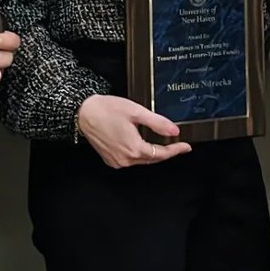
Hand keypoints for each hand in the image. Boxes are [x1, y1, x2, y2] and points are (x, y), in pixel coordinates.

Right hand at [77, 95, 192, 168]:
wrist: (83, 113)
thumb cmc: (107, 109)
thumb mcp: (137, 112)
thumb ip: (157, 122)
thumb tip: (174, 131)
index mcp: (134, 148)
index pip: (161, 154)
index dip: (175, 150)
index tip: (186, 147)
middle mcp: (125, 159)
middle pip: (152, 158)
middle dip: (166, 152)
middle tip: (178, 145)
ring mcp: (116, 161)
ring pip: (141, 160)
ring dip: (152, 153)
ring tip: (163, 143)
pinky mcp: (110, 159)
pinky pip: (130, 159)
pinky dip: (139, 153)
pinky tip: (143, 144)